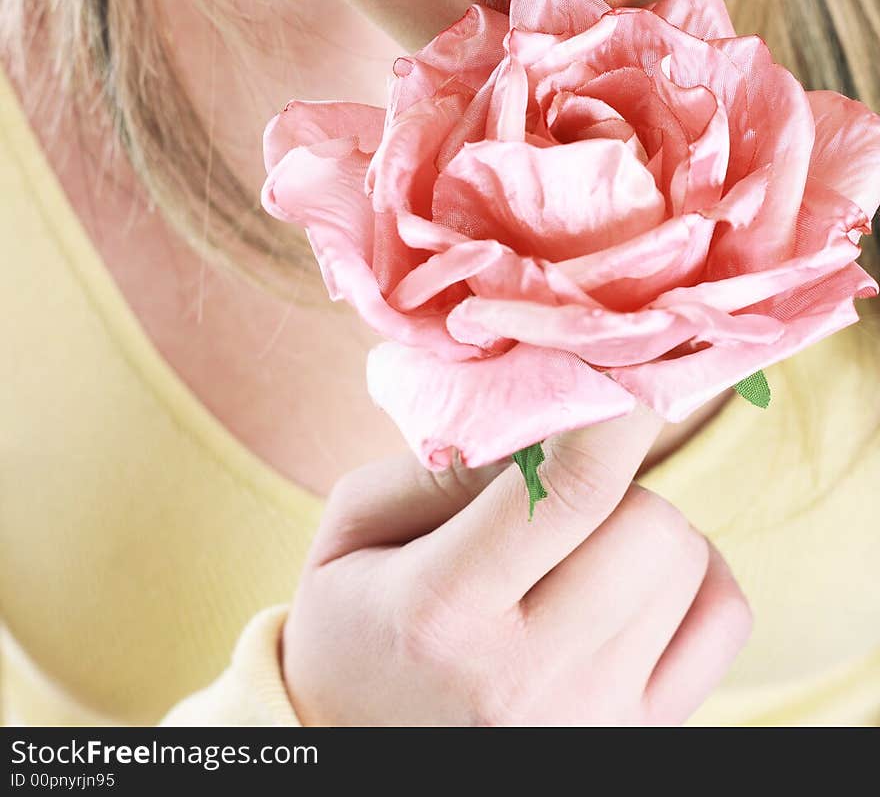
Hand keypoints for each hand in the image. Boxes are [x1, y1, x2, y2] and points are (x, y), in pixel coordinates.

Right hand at [280, 404, 752, 725]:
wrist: (359, 755)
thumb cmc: (354, 627)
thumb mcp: (351, 530)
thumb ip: (436, 462)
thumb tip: (540, 407)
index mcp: (443, 611)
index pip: (572, 487)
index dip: (616, 409)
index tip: (630, 357)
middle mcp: (529, 678)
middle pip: (649, 521)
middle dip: (612, 477)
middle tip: (559, 486)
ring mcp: (595, 719)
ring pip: (688, 558)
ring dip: (643, 525)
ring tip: (579, 546)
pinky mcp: (640, 738)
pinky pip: (724, 613)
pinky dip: (689, 576)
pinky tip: (628, 583)